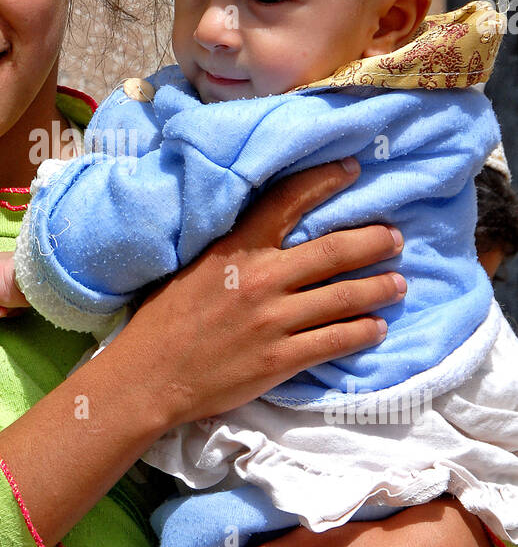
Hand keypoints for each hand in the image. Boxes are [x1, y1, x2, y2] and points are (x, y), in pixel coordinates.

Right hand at [0, 160, 409, 546]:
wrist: (148, 378)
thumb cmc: (161, 320)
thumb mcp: (189, 267)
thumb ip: (229, 248)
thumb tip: (260, 228)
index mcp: (234, 248)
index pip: (287, 201)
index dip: (324, 181)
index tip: (352, 169)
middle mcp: (260, 279)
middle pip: (333, 252)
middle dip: (373, 242)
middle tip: (395, 237)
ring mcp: (273, 322)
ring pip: (343, 298)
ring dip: (378, 289)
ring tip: (398, 283)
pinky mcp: (280, 360)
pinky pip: (334, 341)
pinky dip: (362, 332)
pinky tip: (376, 328)